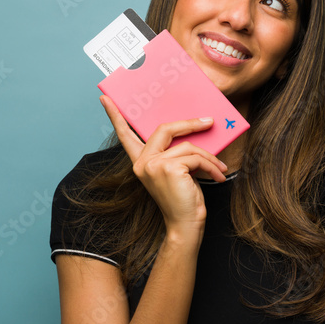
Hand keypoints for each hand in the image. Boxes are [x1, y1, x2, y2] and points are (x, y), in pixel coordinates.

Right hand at [100, 95, 226, 233]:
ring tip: (220, 168)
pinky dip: (211, 165)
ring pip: (187, 147)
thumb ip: (175, 152)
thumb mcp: (176, 171)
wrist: (185, 225)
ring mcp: (152, 165)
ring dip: (209, 158)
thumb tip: (193, 130)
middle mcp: (142, 162)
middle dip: (189, 124)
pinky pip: (195, 156)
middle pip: (164, 129)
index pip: (125, 135)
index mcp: (140, 162)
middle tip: (208, 121)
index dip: (115, 116)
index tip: (105, 98)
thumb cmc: (183, 199)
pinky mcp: (167, 168)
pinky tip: (218, 175)